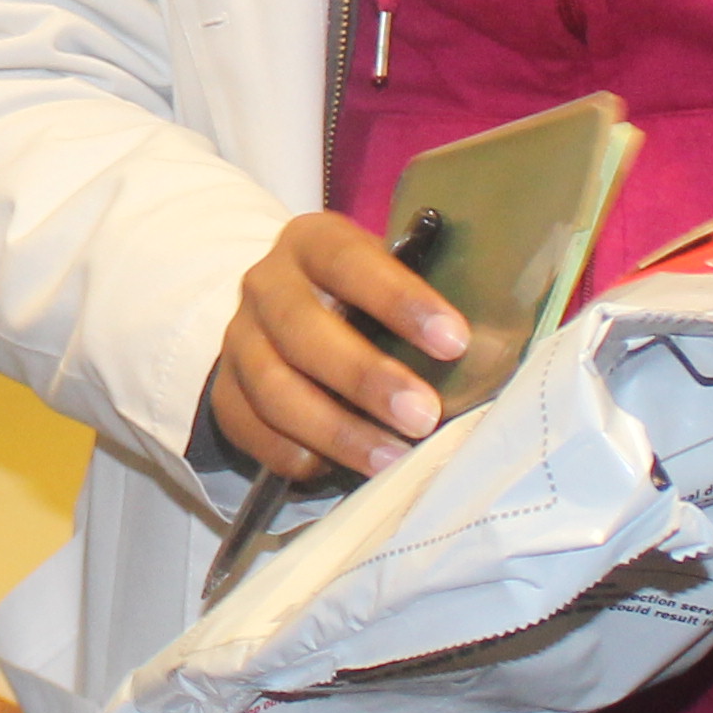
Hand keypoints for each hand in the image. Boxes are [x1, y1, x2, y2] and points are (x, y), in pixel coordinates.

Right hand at [203, 212, 463, 484]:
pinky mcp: (225, 392)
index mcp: (313, 243)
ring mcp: (239, 341)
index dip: (400, 300)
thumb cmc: (363, 300)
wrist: (285, 315)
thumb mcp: (389, 278)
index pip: (349, 261)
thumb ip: (421, 305)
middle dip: (366, 378)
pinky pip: (251, 431)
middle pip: (303, 331)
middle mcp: (266, 286)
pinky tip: (339, 470)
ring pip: (274, 390)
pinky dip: (295, 454)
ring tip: (393, 459)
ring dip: (337, 430)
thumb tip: (488, 356)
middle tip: (424, 416)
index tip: (455, 341)